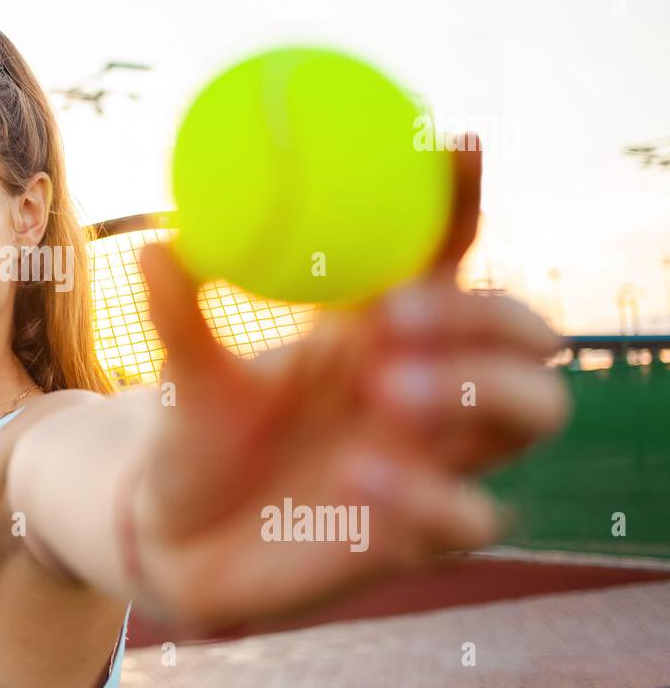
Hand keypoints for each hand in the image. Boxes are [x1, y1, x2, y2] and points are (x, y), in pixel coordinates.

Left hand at [132, 134, 570, 630]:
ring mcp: (431, 460)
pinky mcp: (419, 535)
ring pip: (530, 412)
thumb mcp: (187, 375)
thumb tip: (157, 244)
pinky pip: (473, 516)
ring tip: (387, 388)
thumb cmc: (196, 438)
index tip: (452, 146)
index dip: (456, 200)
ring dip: (479, 389)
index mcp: (373, 332)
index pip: (442, 255)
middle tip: (398, 314)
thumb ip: (180, 313)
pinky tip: (358, 478)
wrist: (175, 542)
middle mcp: (420, 388)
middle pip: (521, 334)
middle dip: (483, 314)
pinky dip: (433, 495)